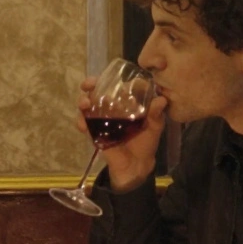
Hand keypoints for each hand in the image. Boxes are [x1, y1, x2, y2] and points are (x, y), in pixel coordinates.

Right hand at [73, 76, 167, 192]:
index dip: (116, 78)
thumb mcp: (154, 126)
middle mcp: (111, 106)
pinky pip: (83, 123)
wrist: (136, 164)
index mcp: (126, 101)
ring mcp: (101, 118)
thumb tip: (161, 100)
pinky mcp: (94, 132)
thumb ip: (156, 113)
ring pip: (87, 104)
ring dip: (83, 101)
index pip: (118, 84)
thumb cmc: (146, 142)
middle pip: (97, 90)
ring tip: (85, 104)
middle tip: (89, 84)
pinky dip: (81, 122)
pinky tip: (83, 125)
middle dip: (90, 84)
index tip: (120, 81)